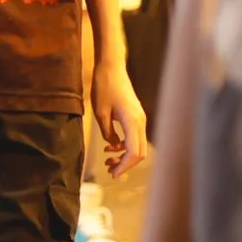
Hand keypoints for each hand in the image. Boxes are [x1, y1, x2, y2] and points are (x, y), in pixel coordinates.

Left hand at [93, 58, 151, 177]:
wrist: (111, 67)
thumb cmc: (104, 87)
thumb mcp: (100, 113)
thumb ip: (107, 133)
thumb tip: (113, 146)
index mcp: (132, 122)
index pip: (133, 152)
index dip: (124, 166)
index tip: (112, 174)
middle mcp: (140, 122)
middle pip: (139, 152)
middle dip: (125, 164)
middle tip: (109, 170)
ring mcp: (140, 119)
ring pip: (137, 145)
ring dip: (124, 156)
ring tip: (107, 160)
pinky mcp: (136, 116)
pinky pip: (134, 137)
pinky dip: (124, 145)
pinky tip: (110, 146)